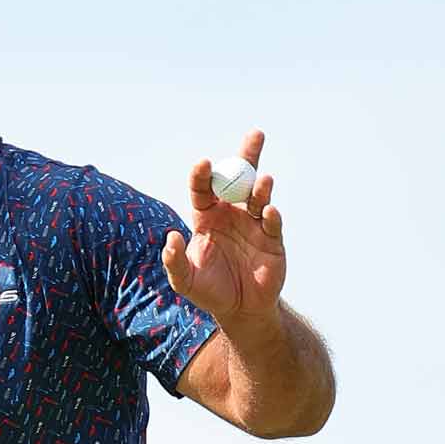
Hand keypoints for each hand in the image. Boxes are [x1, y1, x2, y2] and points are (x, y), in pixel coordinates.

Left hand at [163, 130, 285, 322]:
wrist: (240, 310)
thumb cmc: (210, 291)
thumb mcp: (185, 281)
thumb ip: (174, 261)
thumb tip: (171, 238)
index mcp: (207, 217)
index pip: (204, 189)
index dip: (203, 175)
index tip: (203, 162)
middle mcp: (232, 214)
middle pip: (239, 180)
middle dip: (247, 156)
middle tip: (256, 133)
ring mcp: (254, 224)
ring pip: (259, 197)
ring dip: (261, 188)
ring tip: (262, 181)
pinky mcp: (273, 240)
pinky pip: (273, 223)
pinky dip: (272, 216)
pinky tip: (269, 211)